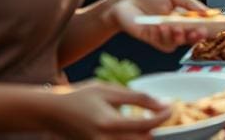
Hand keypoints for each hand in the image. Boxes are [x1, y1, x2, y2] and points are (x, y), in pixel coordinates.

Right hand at [39, 80, 169, 138]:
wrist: (52, 112)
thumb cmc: (81, 96)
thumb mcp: (109, 90)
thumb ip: (137, 98)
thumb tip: (161, 104)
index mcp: (108, 123)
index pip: (145, 125)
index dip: (163, 117)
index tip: (172, 108)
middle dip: (156, 130)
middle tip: (161, 116)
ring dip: (144, 137)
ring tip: (148, 123)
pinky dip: (132, 139)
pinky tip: (134, 130)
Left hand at [112, 0, 211, 52]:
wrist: (124, 1)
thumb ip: (189, 3)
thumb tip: (207, 10)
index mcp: (181, 16)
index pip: (198, 24)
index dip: (208, 26)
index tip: (218, 25)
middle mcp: (174, 28)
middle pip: (190, 36)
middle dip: (197, 35)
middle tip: (200, 30)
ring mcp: (163, 35)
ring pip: (177, 42)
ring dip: (180, 36)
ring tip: (179, 27)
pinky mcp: (152, 40)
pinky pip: (162, 43)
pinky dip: (164, 36)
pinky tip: (162, 27)